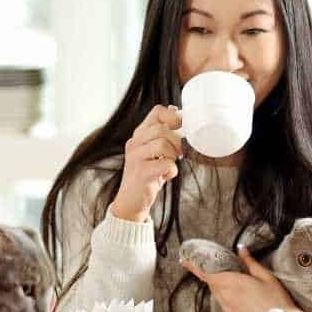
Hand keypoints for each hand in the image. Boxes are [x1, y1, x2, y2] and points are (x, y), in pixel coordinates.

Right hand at [110, 105, 183, 222]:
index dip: (174, 116)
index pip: (157, 111)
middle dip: (176, 140)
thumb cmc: (146, 174)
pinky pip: (165, 165)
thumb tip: (175, 110)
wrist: (131, 201)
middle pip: (161, 128)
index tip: (181, 129)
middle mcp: (134, 143)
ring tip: (171, 163)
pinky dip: (172, 170)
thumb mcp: (152, 150)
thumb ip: (161, 132)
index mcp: (139, 135)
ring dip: (173, 155)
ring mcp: (136, 158)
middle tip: (178, 154)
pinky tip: (166, 176)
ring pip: (162, 144)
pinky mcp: (141, 173)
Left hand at [183, 245, 311, 311]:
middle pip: (211, 281)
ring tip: (226, 275)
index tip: (185, 260)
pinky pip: (223, 300)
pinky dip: (224, 292)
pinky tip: (236, 290)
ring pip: (216, 291)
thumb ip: (250, 262)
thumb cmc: (275, 302)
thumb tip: (241, 249)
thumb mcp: (265, 276)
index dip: (193, 266)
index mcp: (230, 283)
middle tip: (211, 263)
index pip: (205, 273)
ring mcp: (227, 307)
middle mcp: (224, 296)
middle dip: (209, 272)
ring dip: (218, 282)